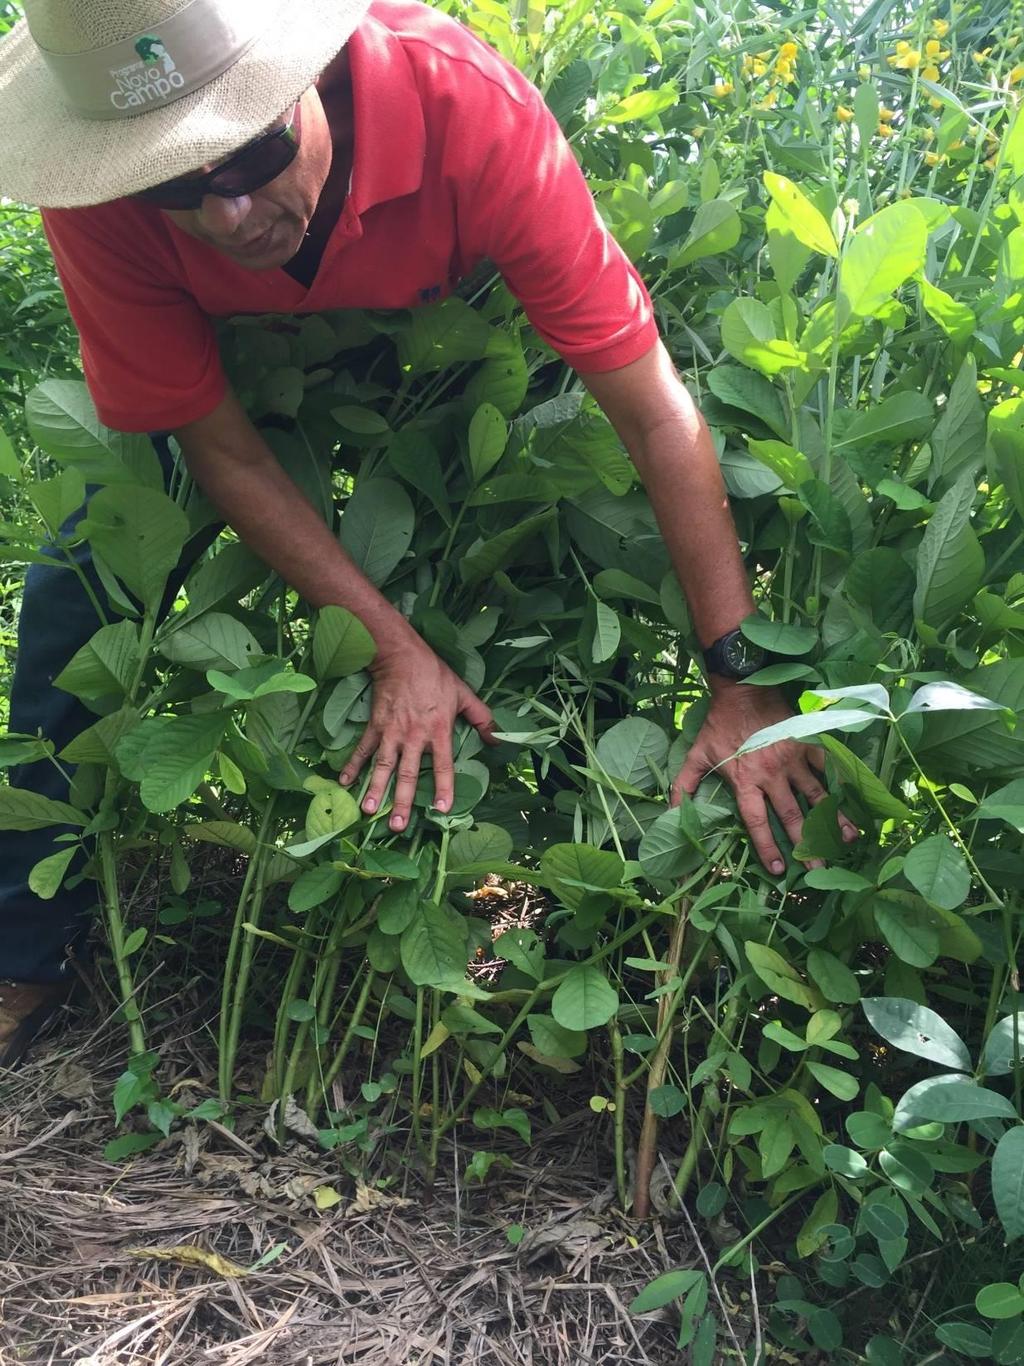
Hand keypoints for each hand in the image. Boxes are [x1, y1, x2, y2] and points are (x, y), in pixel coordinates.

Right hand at [338, 632, 494, 830]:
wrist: (401, 656)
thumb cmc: (435, 675)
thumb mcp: (464, 694)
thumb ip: (482, 717)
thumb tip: (498, 738)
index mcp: (438, 731)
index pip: (443, 765)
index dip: (444, 788)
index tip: (443, 809)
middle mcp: (414, 737)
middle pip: (408, 774)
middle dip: (402, 802)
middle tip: (397, 827)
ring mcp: (391, 733)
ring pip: (382, 767)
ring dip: (375, 790)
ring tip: (368, 811)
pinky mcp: (375, 726)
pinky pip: (363, 749)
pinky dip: (353, 765)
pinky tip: (345, 783)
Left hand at [672, 682, 857, 874]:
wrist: (744, 689)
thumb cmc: (720, 725)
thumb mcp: (697, 754)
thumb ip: (684, 785)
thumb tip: (671, 812)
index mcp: (745, 781)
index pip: (756, 822)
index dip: (767, 847)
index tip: (779, 869)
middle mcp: (771, 775)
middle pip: (791, 816)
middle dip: (806, 845)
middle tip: (819, 869)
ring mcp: (792, 760)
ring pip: (816, 796)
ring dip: (832, 819)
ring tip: (848, 841)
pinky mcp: (806, 744)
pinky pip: (826, 769)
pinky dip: (838, 786)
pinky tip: (852, 804)